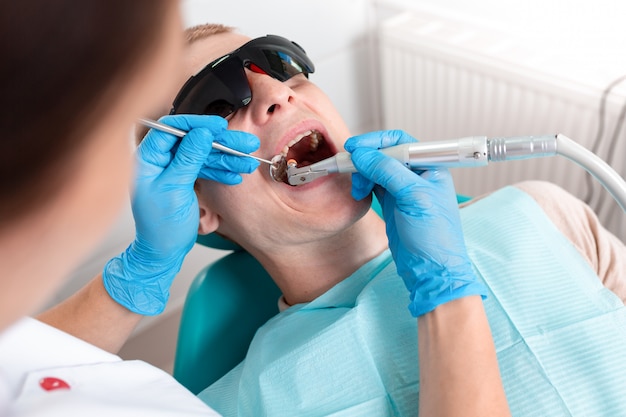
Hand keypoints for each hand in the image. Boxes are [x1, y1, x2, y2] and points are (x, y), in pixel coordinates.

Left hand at [103, 115, 259, 314]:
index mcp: (148, 159)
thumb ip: (188, 158)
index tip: (218, 125)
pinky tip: (235, 175)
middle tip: (244, 143)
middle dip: (220, 143)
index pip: (172, 129)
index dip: (196, 124)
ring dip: (226, 158)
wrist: (163, 253)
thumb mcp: (175, 188)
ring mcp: (173, 171)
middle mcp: (160, 161)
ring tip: (247, 162)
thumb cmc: (160, 227)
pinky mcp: (184, 181)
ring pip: (202, 156)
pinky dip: (220, 172)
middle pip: (193, 142)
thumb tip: (201, 133)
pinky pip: (204, 170)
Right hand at [345, 130, 485, 316]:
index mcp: (430, 167)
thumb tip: (362, 154)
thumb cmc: (433, 236)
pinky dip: (363, 185)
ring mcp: (404, 190)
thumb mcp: (413, 197)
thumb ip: (387, 171)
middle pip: (385, 154)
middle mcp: (417, 175)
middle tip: (348, 168)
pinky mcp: (393, 204)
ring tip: (357, 189)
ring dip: (362, 174)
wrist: (431, 271)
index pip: (400, 142)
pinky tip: (360, 193)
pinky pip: (374, 185)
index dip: (376, 141)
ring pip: (376, 169)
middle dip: (366, 159)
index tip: (354, 147)